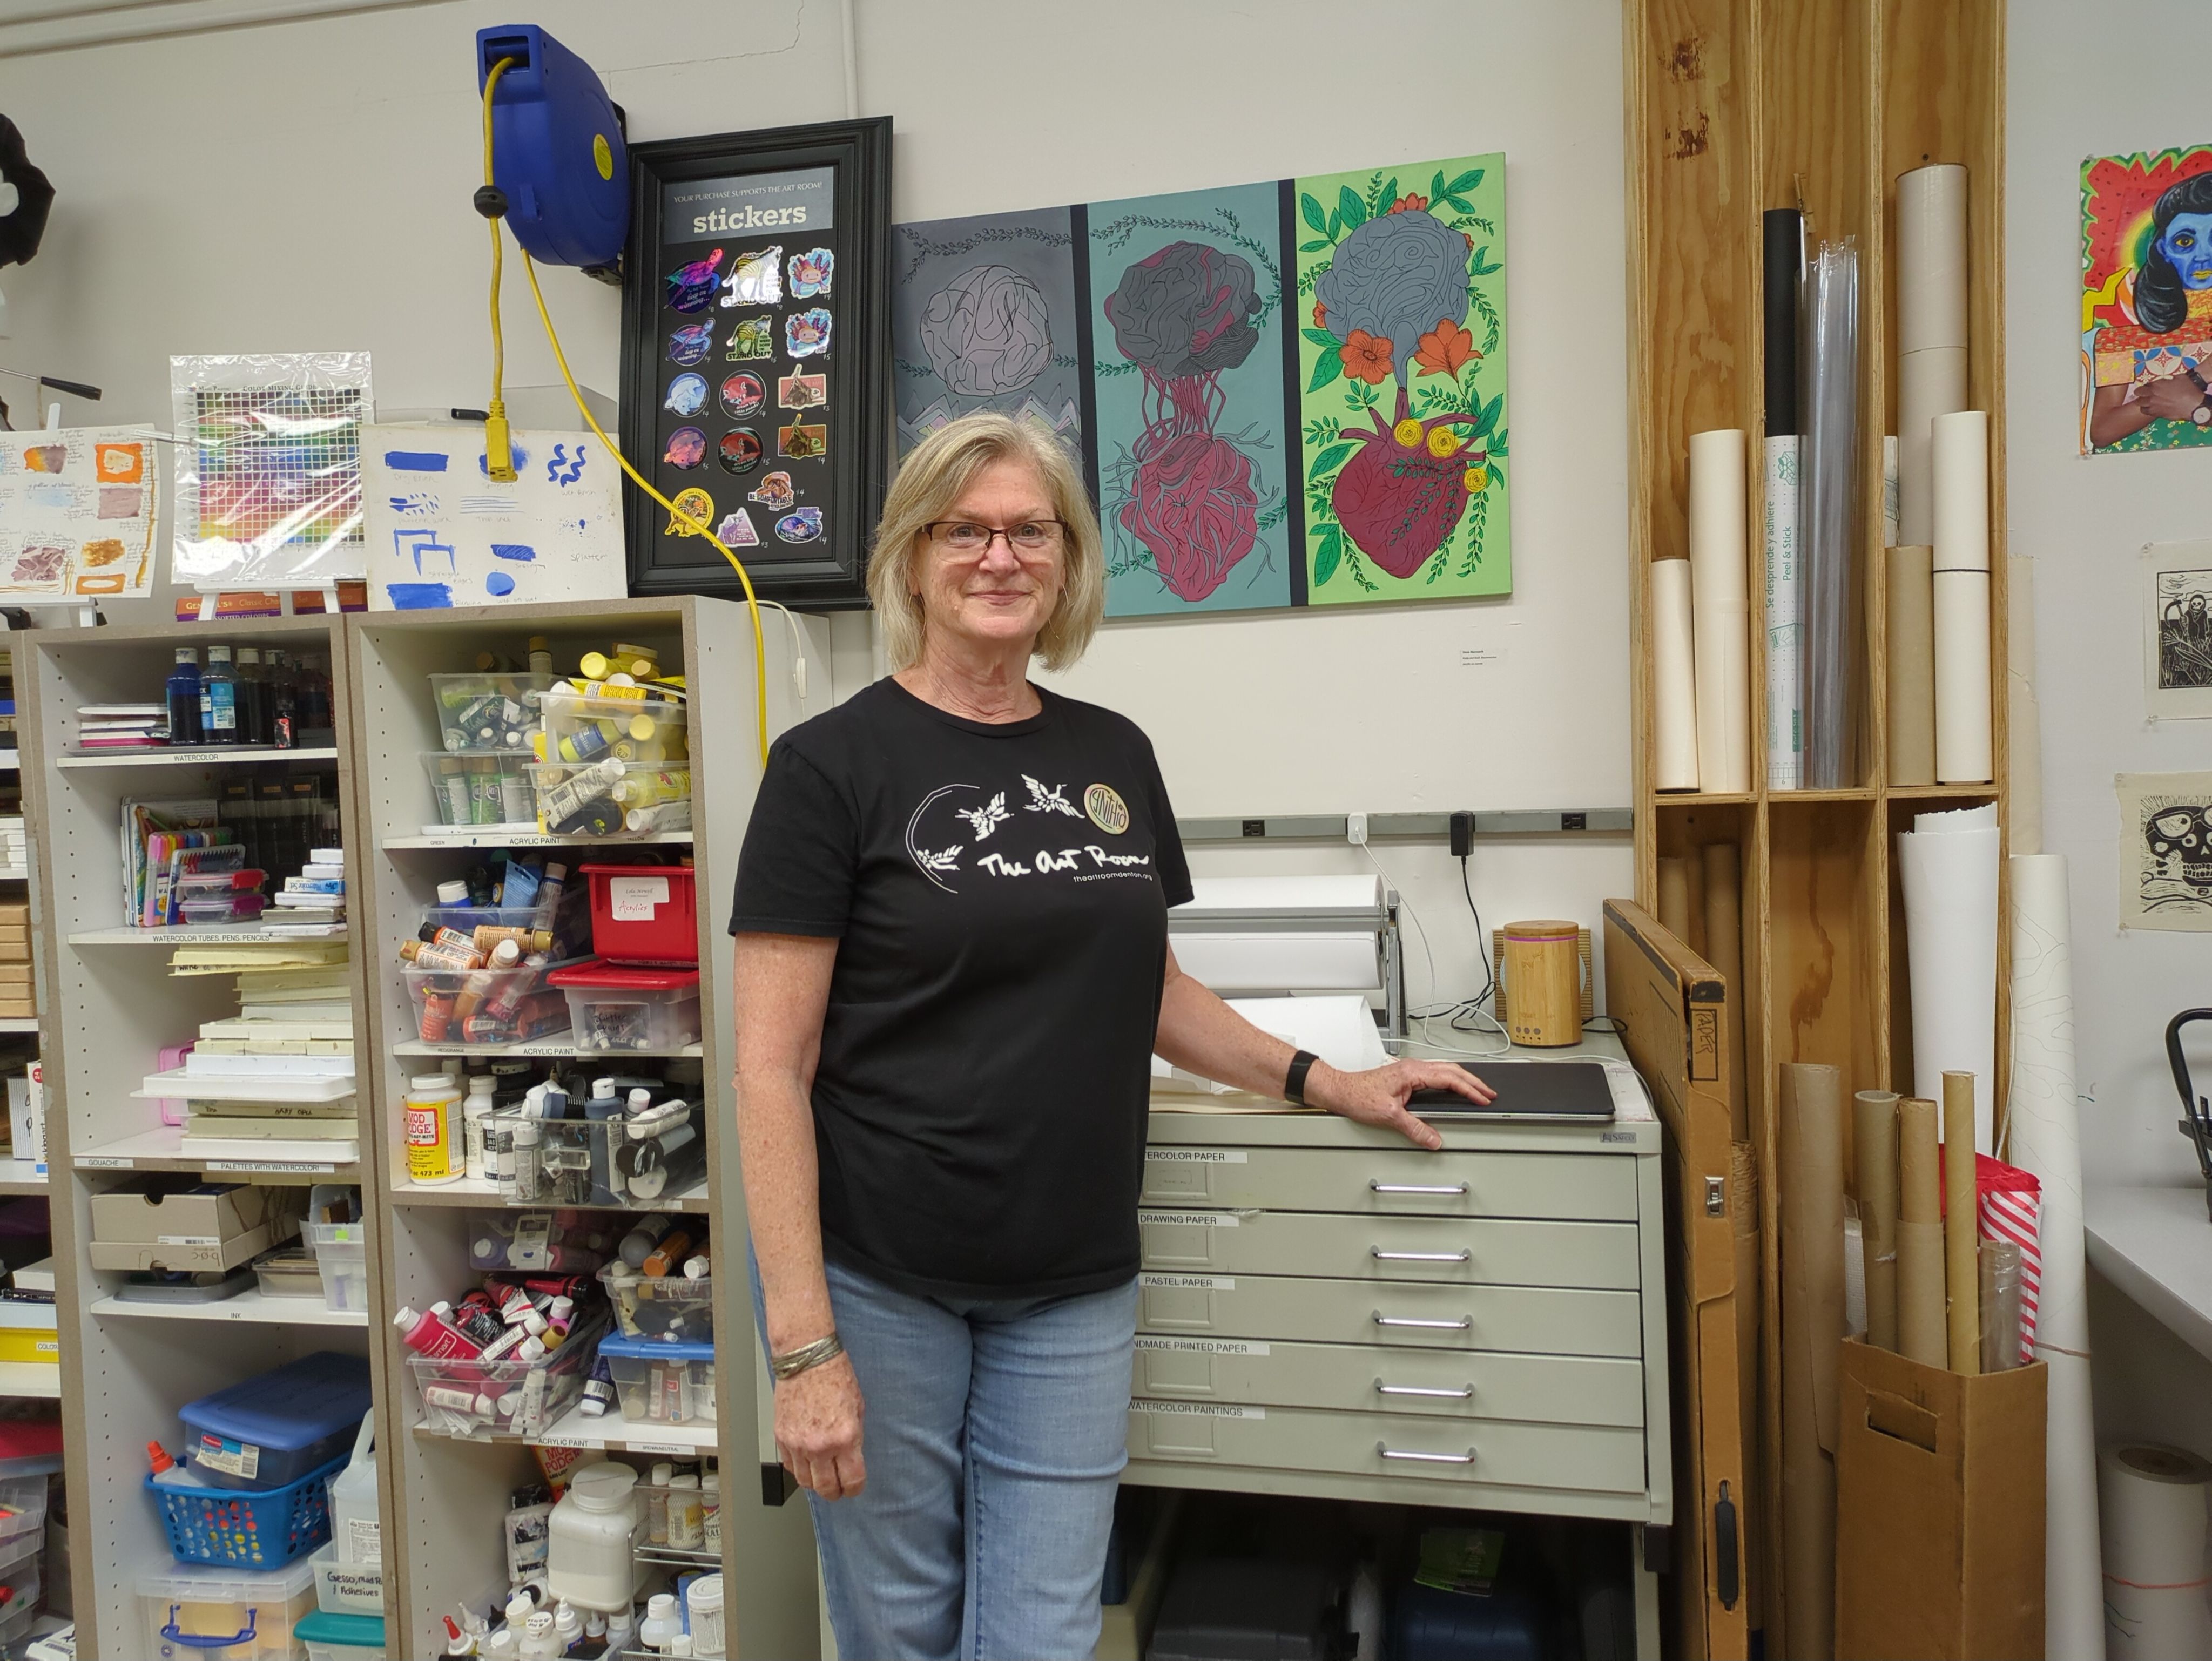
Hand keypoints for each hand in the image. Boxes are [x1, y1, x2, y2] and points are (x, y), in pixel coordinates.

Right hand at [774, 1351, 865, 1499]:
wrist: (807, 1360)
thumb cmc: (835, 1376)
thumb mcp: (858, 1409)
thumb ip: (854, 1438)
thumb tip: (851, 1458)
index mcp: (845, 1438)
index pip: (851, 1480)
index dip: (855, 1489)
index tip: (854, 1487)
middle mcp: (820, 1445)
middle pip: (826, 1488)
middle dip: (834, 1493)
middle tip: (838, 1490)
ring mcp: (798, 1443)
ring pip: (804, 1481)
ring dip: (815, 1483)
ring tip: (821, 1477)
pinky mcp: (781, 1438)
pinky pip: (789, 1465)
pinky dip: (798, 1468)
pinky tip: (806, 1462)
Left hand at [1304, 1059, 1494, 1149]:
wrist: (1339, 1090)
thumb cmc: (1357, 1096)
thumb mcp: (1388, 1116)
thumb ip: (1414, 1128)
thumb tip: (1434, 1139)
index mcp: (1412, 1072)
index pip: (1450, 1078)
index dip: (1470, 1089)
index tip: (1484, 1098)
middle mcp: (1413, 1068)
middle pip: (1452, 1070)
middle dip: (1473, 1082)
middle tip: (1489, 1093)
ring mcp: (1409, 1071)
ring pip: (1444, 1070)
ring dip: (1462, 1080)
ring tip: (1477, 1091)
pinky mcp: (1405, 1077)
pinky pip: (1435, 1075)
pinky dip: (1450, 1081)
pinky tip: (1453, 1089)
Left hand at [2138, 371, 2206, 421]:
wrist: (2193, 405)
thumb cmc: (2189, 390)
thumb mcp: (2181, 378)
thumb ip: (2171, 378)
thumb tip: (2169, 380)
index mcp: (2157, 385)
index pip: (2145, 384)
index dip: (2147, 385)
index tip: (2148, 386)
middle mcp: (2152, 395)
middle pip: (2138, 393)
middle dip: (2139, 392)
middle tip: (2141, 393)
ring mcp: (2153, 405)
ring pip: (2139, 403)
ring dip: (2141, 401)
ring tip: (2144, 401)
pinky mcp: (2156, 413)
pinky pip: (2145, 412)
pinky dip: (2146, 409)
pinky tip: (2149, 408)